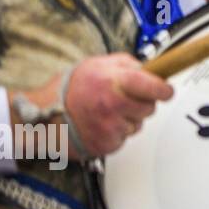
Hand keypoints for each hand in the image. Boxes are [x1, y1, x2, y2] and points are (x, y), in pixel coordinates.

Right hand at [59, 54, 173, 158]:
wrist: (42, 117)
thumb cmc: (68, 90)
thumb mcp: (96, 64)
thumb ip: (126, 63)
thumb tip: (149, 68)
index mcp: (113, 81)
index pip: (153, 86)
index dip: (164, 89)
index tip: (167, 91)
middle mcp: (112, 104)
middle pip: (150, 108)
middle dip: (142, 103)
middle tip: (122, 100)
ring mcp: (109, 126)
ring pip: (138, 124)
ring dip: (128, 119)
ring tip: (106, 113)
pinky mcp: (106, 144)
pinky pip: (125, 139)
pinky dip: (117, 133)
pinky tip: (101, 125)